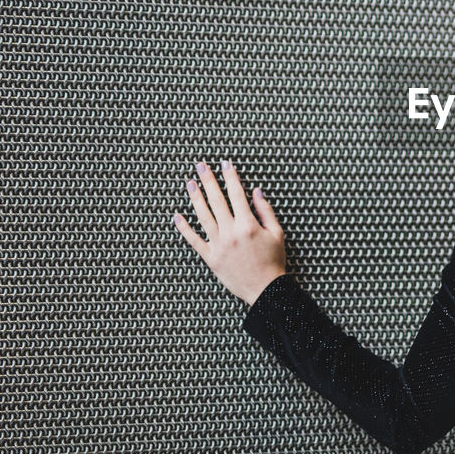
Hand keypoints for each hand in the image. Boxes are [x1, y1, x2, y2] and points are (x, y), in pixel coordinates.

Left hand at [173, 159, 287, 306]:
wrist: (265, 290)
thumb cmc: (274, 261)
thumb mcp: (277, 233)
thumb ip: (265, 211)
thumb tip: (256, 191)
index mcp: (249, 225)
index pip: (237, 194)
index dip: (230, 176)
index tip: (225, 163)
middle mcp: (231, 233)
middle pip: (216, 200)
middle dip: (208, 180)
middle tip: (200, 165)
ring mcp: (218, 245)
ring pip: (203, 216)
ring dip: (195, 198)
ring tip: (190, 183)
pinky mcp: (210, 258)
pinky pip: (194, 240)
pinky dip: (184, 228)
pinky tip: (177, 216)